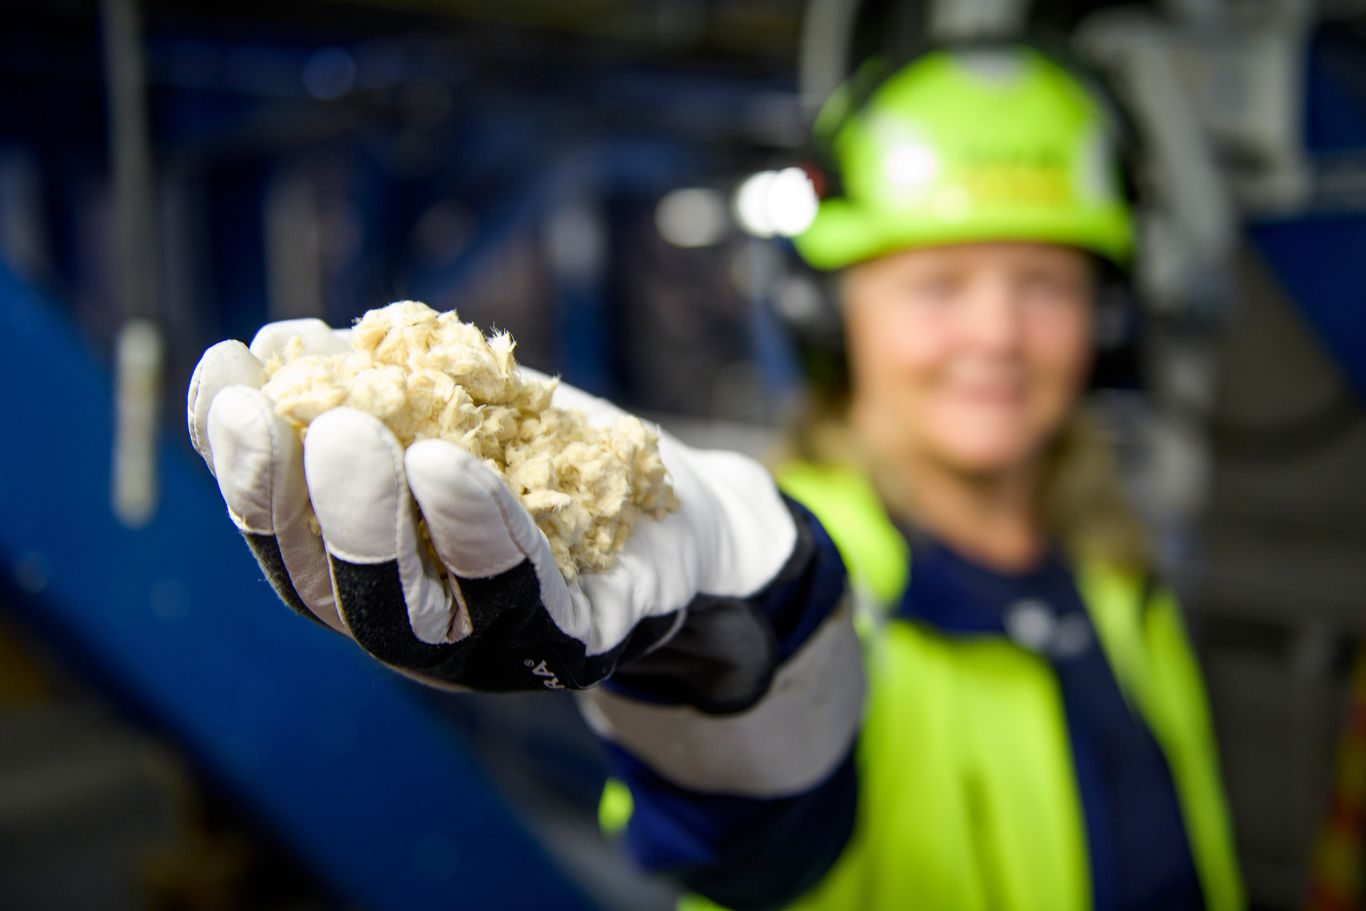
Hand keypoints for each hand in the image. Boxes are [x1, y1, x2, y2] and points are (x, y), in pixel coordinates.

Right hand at [187, 317, 798, 705]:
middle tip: (286, 416)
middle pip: (332, 590)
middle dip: (295, 501)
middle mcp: (418, 630)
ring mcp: (494, 650)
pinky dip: (484, 535)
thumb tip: (284, 342)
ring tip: (356, 433)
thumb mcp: (456, 408)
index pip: (284, 533)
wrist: (676, 514)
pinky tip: (454, 467)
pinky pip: (530, 597)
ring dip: (371, 523)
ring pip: (413, 613)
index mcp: (372, 575)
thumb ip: (375, 384)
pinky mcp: (578, 644)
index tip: (223, 374)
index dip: (241, 458)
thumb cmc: (550, 460)